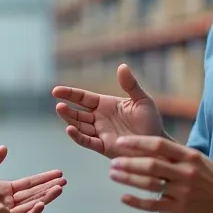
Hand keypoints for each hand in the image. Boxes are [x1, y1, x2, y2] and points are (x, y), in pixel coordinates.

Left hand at [0, 145, 65, 212]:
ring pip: (31, 205)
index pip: (29, 184)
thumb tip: (5, 148)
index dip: (44, 179)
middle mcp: (10, 202)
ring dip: (45, 198)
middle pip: (34, 194)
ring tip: (58, 190)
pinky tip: (41, 204)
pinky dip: (32, 212)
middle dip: (50, 188)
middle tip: (64, 182)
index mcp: (7, 190)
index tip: (58, 174)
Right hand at [51, 64, 165, 158]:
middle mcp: (99, 119)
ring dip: (69, 120)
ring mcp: (100, 133)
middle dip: (67, 109)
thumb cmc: (151, 121)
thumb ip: (131, 85)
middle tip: (58, 104)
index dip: (70, 94)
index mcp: (105, 105)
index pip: (83, 98)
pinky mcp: (103, 146)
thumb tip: (122, 66)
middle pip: (77, 112)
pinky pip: (87, 141)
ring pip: (79, 126)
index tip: (56, 91)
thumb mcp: (142, 100)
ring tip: (61, 111)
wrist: (157, 144)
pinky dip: (78, 136)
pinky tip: (70, 130)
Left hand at [106, 136, 212, 212]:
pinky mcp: (181, 208)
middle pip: (151, 165)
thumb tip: (151, 144)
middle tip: (112, 161)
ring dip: (129, 179)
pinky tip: (124, 197)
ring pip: (150, 184)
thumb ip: (176, 154)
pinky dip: (137, 202)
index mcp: (189, 156)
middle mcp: (185, 172)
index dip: (137, 143)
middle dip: (128, 163)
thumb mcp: (198, 159)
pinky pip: (154, 205)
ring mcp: (183, 191)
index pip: (158, 145)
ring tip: (114, 175)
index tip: (121, 142)